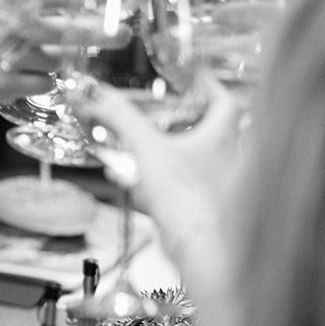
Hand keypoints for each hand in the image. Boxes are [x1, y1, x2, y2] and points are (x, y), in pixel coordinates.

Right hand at [72, 74, 241, 221]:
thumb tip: (98, 94)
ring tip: (144, 146)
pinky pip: (181, 188)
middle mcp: (226, 159)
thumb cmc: (186, 196)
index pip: (225, 101)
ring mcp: (217, 185)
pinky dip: (160, 182)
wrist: (197, 246)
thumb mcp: (147, 147)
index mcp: (221, 138)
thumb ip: (122, 119)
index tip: (195, 78)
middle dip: (188, 119)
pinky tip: (136, 186)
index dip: (210, 86)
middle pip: (212, 129)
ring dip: (171, 151)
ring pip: (196, 160)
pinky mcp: (202, 208)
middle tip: (168, 110)